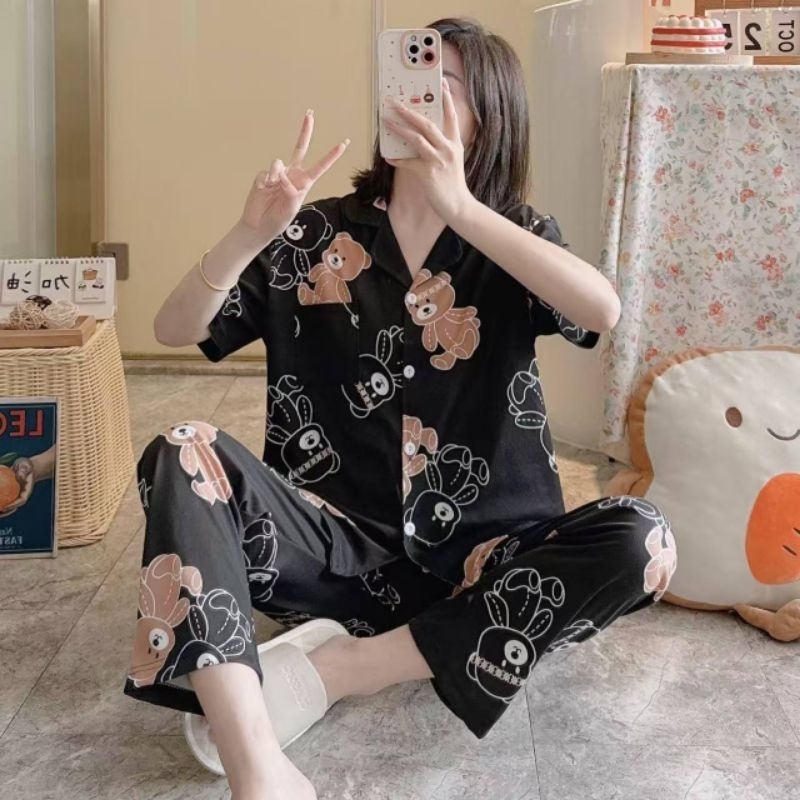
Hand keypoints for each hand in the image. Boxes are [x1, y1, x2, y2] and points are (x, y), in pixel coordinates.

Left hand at [0, 457, 34, 517]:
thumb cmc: (25, 465)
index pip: (21, 501)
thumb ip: (23, 471)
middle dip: (4, 512)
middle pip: (13, 507)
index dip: (13, 506)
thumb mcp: (25, 466)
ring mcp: (14, 496)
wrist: (24, 467)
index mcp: (26, 492)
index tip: (4, 507)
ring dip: (0, 510)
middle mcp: (20, 496)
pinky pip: (2, 499)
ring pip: (6, 505)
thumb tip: (19, 477)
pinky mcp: (9, 494)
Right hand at [239, 111, 349, 243]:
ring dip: (276, 175)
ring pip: (278, 163)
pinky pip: (266, 172)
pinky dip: (265, 181)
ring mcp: (277, 174)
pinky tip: (263, 190)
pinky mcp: (263, 175)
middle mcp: (292, 174)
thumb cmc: (278, 221)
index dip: (331, 155)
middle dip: (305, 131)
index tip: (344, 143)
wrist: (258, 226)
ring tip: (273, 187)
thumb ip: (291, 193)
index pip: (320, 167)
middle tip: (310, 114)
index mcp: (304, 183)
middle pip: (300, 148)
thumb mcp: (290, 210)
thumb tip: (284, 176)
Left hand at [383, 79, 474, 222]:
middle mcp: (447, 149)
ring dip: (398, 128)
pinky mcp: (427, 174)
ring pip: (416, 138)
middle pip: (427, 123)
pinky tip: (388, 156)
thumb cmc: (453, 184)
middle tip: (395, 102)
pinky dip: (396, 159)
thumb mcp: (453, 161)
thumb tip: (422, 136)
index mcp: (455, 144)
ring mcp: (438, 161)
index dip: (447, 98)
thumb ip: (442, 147)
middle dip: (409, 110)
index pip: (452, 116)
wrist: (458, 206)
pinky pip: (407, 162)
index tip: (441, 82)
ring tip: (385, 120)